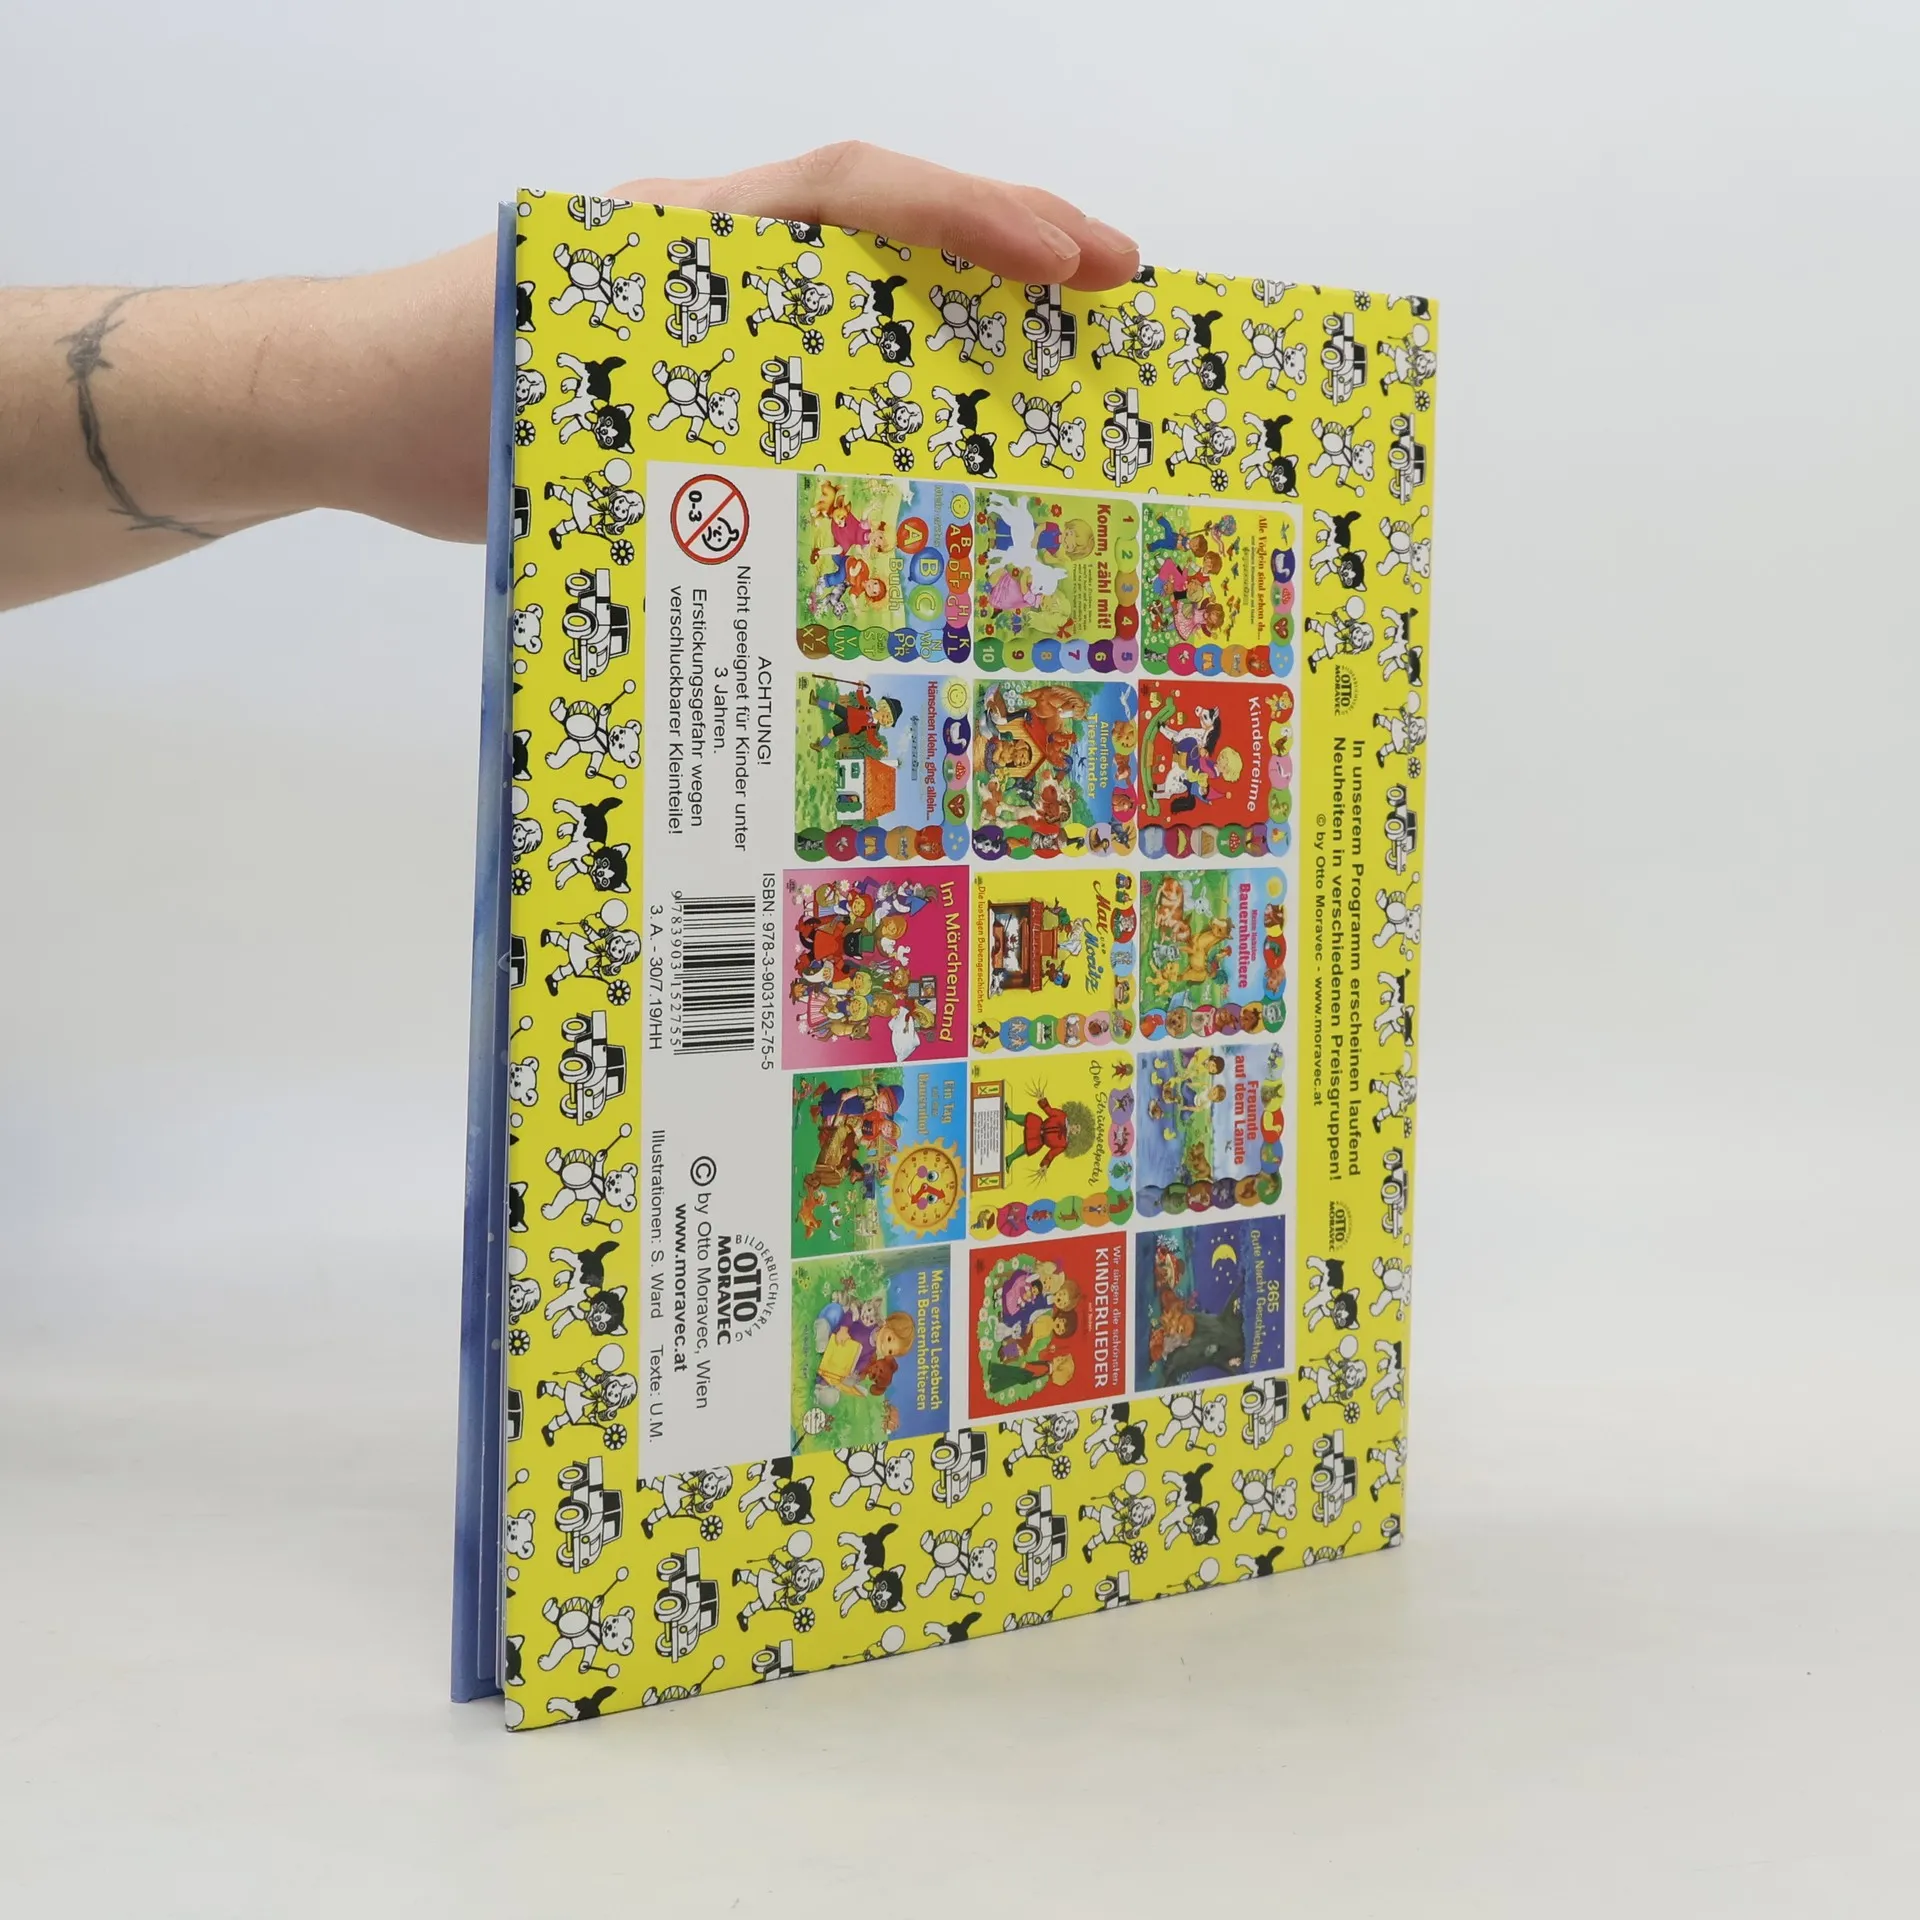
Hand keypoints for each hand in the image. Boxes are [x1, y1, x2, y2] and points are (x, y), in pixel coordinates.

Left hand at [326, 142, 1140, 545]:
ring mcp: (723, 328)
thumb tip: (725, 410)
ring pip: (874, 306)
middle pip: (892, 237)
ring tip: (1074, 374)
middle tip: (1120, 293)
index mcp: (693, 238)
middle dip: (1013, 253)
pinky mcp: (710, 389)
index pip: (850, 194)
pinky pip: (826, 378)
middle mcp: (723, 270)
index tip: (1064, 255)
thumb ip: (617, 363)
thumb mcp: (519, 351)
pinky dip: (900, 397)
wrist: (350, 408)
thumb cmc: (422, 370)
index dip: (965, 214)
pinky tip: (952, 457)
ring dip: (975, 328)